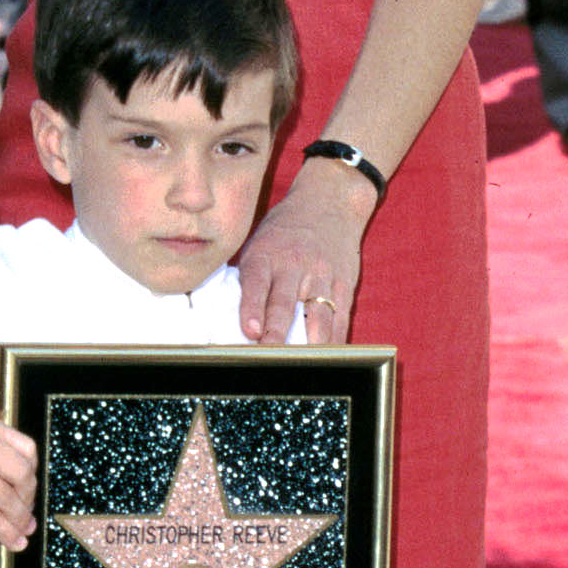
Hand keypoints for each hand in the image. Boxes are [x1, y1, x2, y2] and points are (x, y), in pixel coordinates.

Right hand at [0, 409, 36, 550]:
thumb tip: (21, 489)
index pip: (28, 449)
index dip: (34, 473)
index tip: (29, 488)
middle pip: (23, 474)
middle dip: (29, 498)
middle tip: (26, 511)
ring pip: (8, 498)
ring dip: (20, 520)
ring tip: (24, 531)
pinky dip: (6, 531)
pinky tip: (14, 541)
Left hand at [234, 166, 371, 347]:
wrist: (329, 203)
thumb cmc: (285, 230)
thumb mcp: (258, 243)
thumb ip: (247, 278)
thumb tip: (223, 318)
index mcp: (266, 254)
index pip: (256, 284)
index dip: (252, 309)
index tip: (251, 331)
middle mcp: (294, 264)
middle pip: (286, 303)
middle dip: (277, 332)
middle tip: (270, 355)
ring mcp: (322, 275)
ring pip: (317, 315)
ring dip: (309, 344)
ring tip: (302, 364)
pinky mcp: (343, 284)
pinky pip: (340, 318)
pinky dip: (333, 341)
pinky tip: (326, 358)